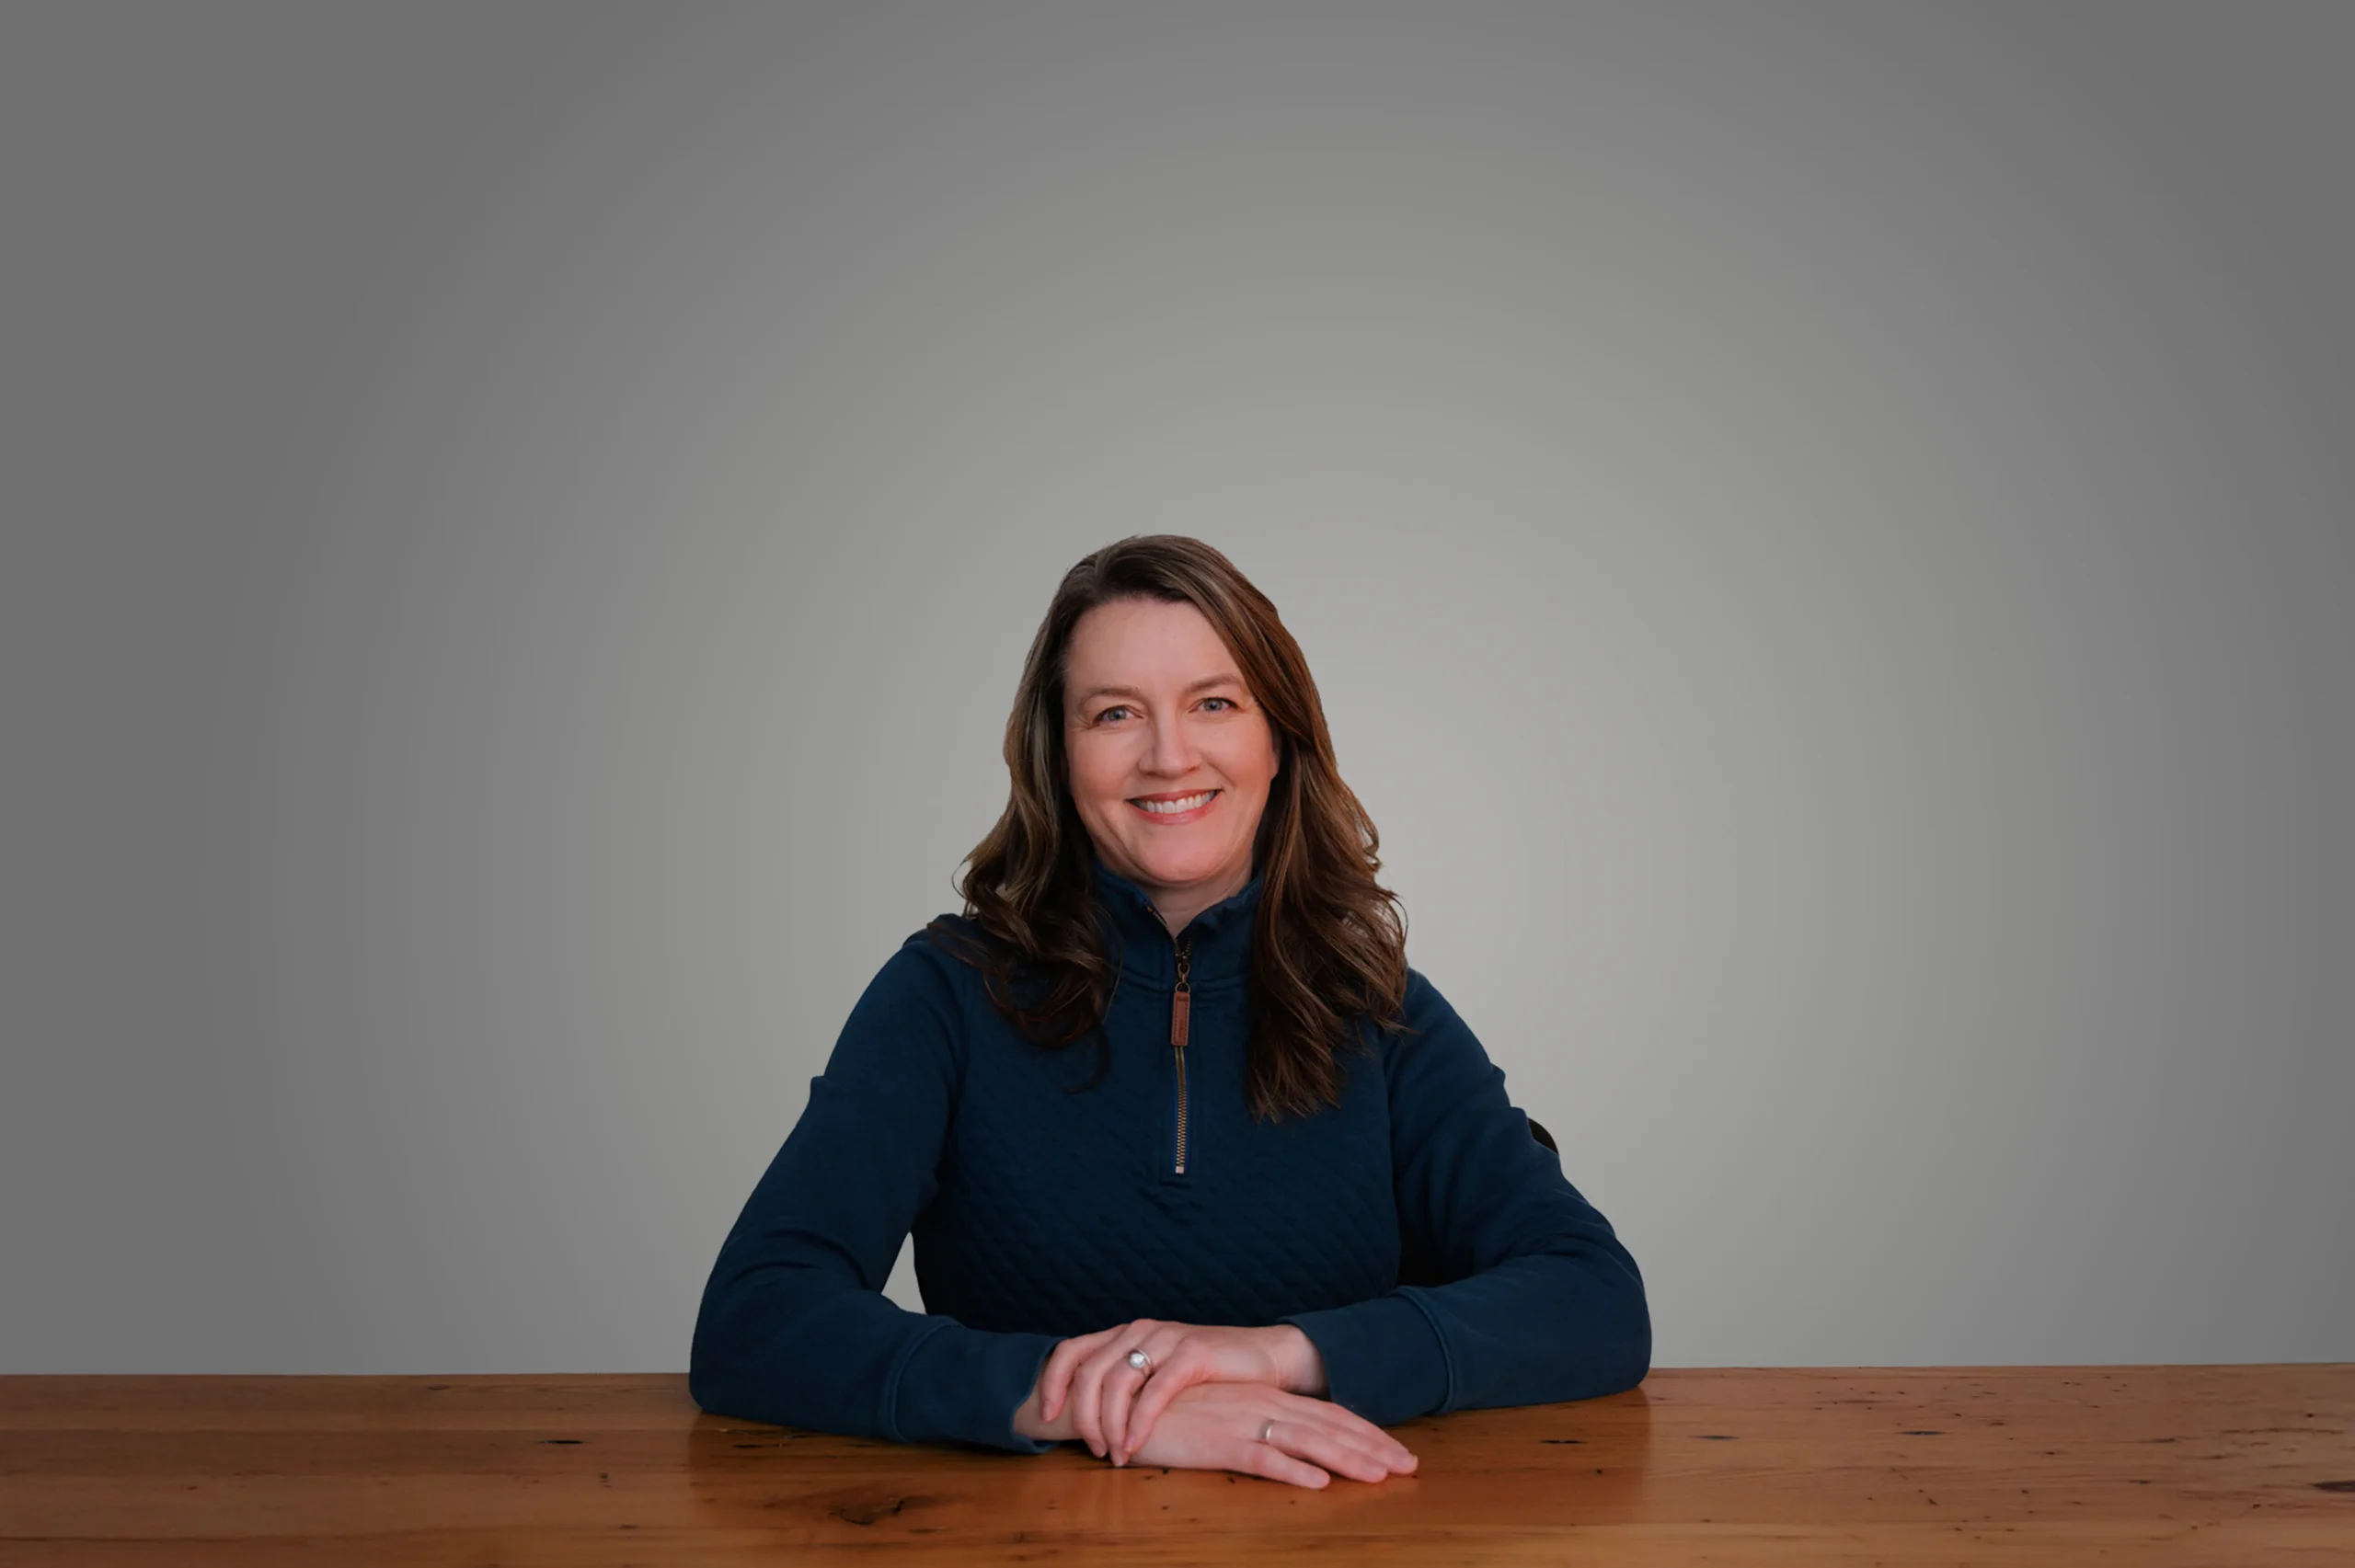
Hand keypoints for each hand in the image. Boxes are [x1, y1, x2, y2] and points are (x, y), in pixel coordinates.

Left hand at [1040, 1319, 1323, 1464]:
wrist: (1264, 1358)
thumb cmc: (1208, 1376)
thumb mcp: (1158, 1375)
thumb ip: (1128, 1387)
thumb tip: (1087, 1421)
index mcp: (1125, 1334)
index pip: (1071, 1350)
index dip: (1053, 1383)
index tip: (1047, 1418)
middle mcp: (1140, 1331)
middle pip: (1089, 1372)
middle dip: (1083, 1417)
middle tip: (1094, 1449)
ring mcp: (1165, 1339)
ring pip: (1116, 1382)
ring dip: (1109, 1424)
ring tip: (1115, 1455)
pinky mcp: (1192, 1354)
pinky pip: (1153, 1392)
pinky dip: (1139, 1423)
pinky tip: (1135, 1446)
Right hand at [1122, 1381, 1417, 1487]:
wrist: (1124, 1400)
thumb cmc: (1173, 1413)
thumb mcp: (1223, 1415)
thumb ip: (1256, 1426)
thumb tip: (1292, 1446)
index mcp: (1265, 1398)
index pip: (1329, 1415)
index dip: (1367, 1433)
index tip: (1399, 1452)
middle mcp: (1262, 1405)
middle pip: (1330, 1427)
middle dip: (1373, 1447)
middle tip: (1411, 1466)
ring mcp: (1242, 1422)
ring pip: (1307, 1443)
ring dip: (1347, 1460)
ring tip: (1381, 1477)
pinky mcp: (1218, 1442)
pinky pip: (1262, 1459)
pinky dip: (1292, 1472)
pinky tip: (1319, 1485)